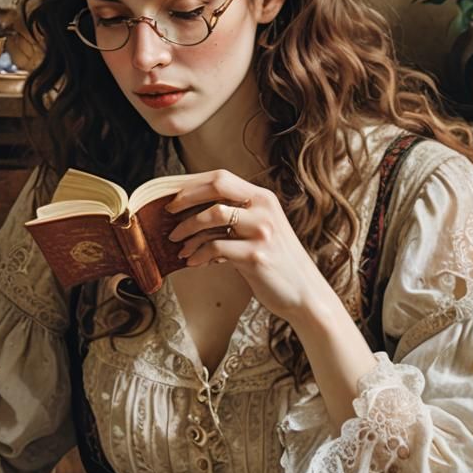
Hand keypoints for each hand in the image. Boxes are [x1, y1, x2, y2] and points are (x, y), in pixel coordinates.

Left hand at [166, 170, 327, 323]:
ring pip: (212, 216)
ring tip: (177, 244)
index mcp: (263, 199)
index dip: (192, 184)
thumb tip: (193, 213)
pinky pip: (215, 247)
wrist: (304, 294)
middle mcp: (264, 209)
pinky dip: (198, 254)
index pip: (221, 178)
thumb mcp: (261, 231)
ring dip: (187, 230)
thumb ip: (236, 218)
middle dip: (185, 198)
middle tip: (168, 213)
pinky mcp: (256, 256)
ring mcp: (262, 232)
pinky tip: (192, 262)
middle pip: (217, 187)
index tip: (172, 196)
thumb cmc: (276, 262)